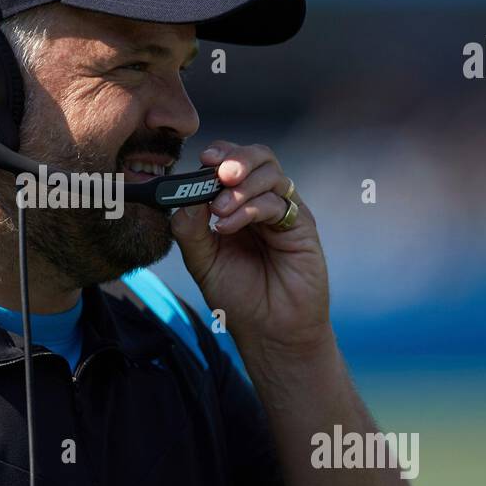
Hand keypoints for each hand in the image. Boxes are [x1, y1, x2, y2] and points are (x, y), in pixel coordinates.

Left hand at [169, 140, 332, 359]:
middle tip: (217, 173)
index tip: (202, 160)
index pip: (232, 162)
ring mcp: (284, 213)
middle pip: (258, 157)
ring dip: (240, 186)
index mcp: (238, 204)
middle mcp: (263, 203)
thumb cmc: (239, 298)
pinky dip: (251, 207)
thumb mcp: (202, 262)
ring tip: (219, 211)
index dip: (220, 153)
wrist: (270, 332)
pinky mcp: (302, 227)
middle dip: (235, 158)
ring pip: (270, 173)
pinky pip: (279, 202)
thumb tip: (184, 195)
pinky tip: (229, 226)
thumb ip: (191, 228)